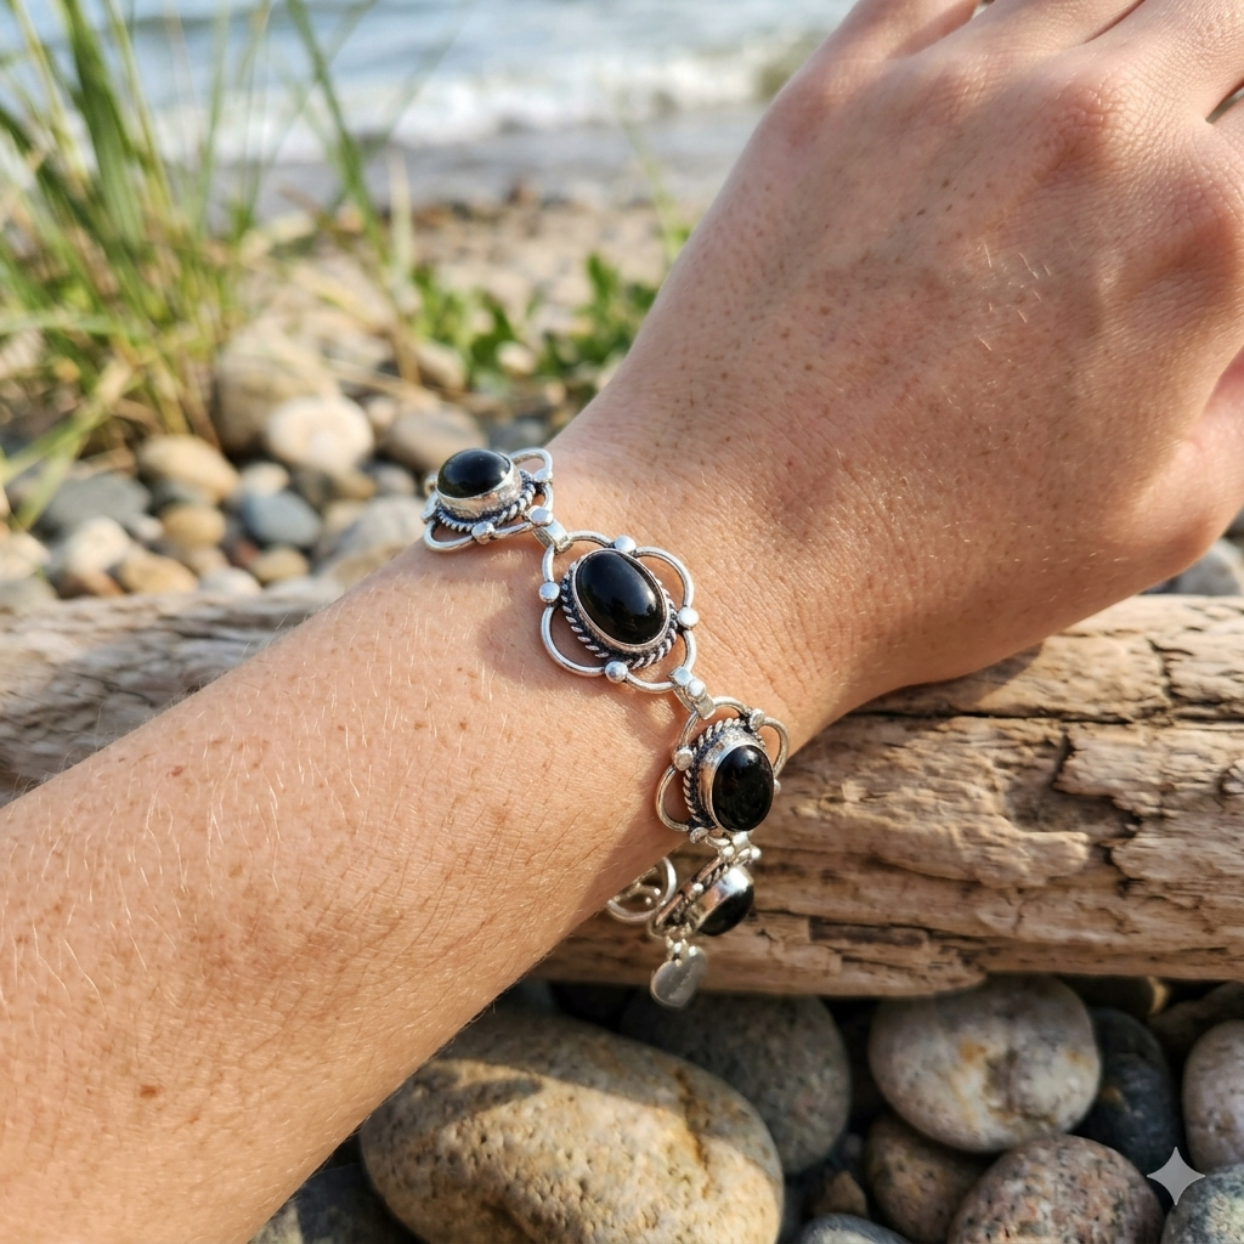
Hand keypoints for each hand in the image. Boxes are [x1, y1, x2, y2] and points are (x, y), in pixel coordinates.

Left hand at [558, 0, 1243, 734]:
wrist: (727, 552)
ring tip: (1089, 115)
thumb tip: (1235, 306)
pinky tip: (993, 71)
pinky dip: (994, 14)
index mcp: (1208, 232)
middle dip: (1213, 83)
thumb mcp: (1164, 516)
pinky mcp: (832, 92)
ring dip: (1121, 30)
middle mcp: (1095, 124)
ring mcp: (951, 89)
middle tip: (1172, 154)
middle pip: (1215, 20)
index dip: (1239, 183)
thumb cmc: (938, 566)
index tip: (1205, 238)